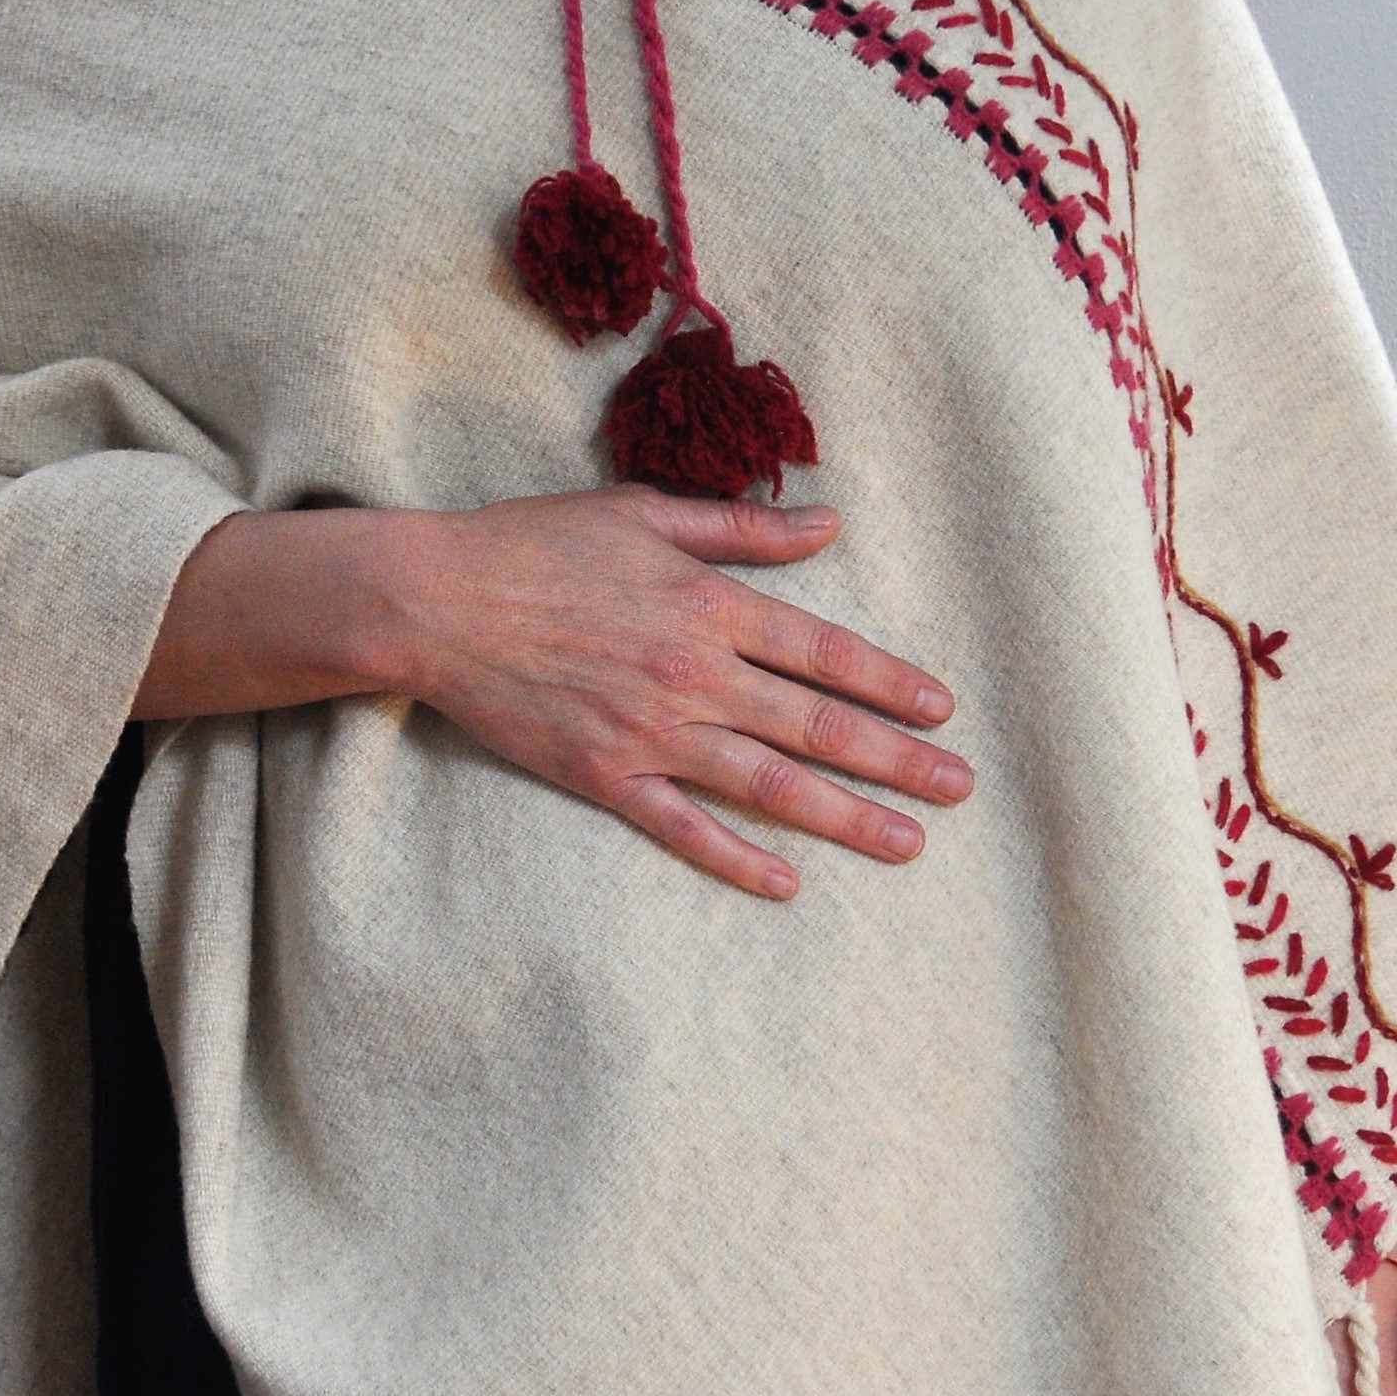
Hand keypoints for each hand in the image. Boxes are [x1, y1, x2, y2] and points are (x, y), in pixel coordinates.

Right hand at [392, 490, 971, 899]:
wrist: (436, 602)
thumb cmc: (535, 544)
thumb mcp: (644, 512)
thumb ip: (742, 527)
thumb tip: (828, 523)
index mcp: (709, 604)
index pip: (824, 651)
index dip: (890, 681)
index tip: (942, 708)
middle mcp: (694, 673)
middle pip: (817, 725)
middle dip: (897, 759)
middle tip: (960, 787)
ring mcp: (651, 732)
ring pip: (768, 783)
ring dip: (845, 816)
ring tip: (906, 842)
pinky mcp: (604, 776)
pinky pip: (683, 826)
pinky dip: (737, 856)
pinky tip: (787, 882)